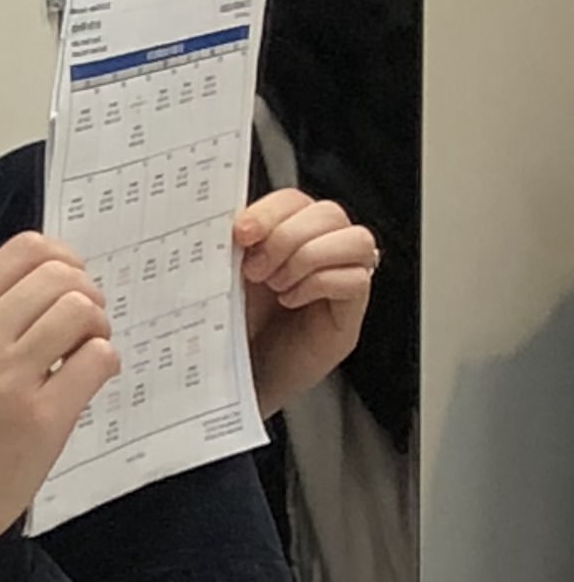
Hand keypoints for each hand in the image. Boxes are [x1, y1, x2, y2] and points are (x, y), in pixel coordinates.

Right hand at [0, 231, 119, 573]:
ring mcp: (10, 378)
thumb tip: (60, 287)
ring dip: (98, 330)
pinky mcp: (41, 417)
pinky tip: (85, 384)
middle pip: (62, 275)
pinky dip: (105, 364)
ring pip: (83, 311)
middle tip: (81, 331)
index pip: (25, 249)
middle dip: (87, 296)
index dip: (63, 259)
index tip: (67, 290)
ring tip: (82, 358)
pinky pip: (98, 359)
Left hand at [237, 188, 376, 414]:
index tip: (241, 234)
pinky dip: (321, 284)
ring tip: (277, 286)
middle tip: (255, 270)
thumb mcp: (224, 280)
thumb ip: (232, 248)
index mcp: (284, 237)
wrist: (231, 381)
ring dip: (309, 258)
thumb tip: (230, 224)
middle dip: (287, 237)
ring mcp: (340, 279)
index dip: (271, 211)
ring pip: (356, 239)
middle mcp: (318, 252)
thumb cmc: (230, 331)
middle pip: (329, 213)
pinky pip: (358, 279)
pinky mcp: (350, 311)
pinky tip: (292, 301)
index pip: (294, 200)